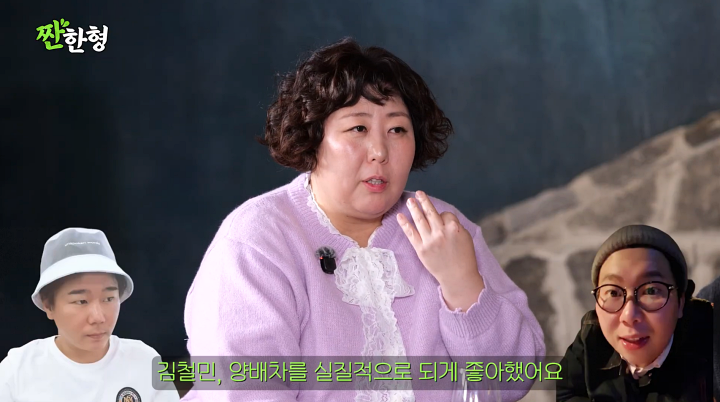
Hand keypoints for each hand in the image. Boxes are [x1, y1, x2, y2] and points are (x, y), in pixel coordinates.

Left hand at [397, 191, 484, 310]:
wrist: (458, 277)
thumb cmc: (464, 257)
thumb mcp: (466, 238)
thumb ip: (454, 226)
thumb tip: (443, 218)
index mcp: (454, 228)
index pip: (446, 214)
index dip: (445, 216)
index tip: (445, 221)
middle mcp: (441, 232)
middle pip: (431, 213)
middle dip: (424, 201)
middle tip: (418, 193)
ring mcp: (429, 241)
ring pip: (420, 220)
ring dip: (414, 208)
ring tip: (410, 201)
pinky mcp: (421, 249)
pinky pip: (411, 233)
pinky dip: (405, 224)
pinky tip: (400, 216)